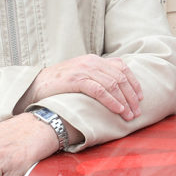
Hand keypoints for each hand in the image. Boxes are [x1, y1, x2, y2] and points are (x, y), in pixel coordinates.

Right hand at [14, 55, 142, 119]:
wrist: (35, 85)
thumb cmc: (59, 85)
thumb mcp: (80, 75)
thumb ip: (96, 78)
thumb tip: (116, 90)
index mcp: (94, 59)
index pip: (122, 67)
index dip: (134, 83)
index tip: (140, 97)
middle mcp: (91, 62)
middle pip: (120, 77)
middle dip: (132, 96)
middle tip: (137, 112)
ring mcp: (84, 70)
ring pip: (113, 84)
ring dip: (124, 101)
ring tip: (130, 115)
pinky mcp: (76, 80)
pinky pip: (100, 90)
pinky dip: (112, 101)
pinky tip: (118, 110)